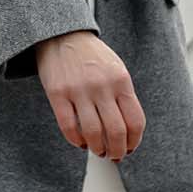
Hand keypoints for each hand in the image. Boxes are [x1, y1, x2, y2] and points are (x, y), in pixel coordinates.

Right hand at [35, 31, 145, 161]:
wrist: (62, 35)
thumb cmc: (92, 57)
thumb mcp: (116, 70)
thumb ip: (123, 96)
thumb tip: (127, 131)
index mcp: (121, 80)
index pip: (135, 121)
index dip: (134, 141)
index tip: (130, 148)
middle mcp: (102, 86)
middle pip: (115, 131)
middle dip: (117, 150)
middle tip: (114, 156)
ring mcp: (78, 90)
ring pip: (92, 132)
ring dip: (97, 148)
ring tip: (98, 150)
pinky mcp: (57, 94)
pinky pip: (68, 126)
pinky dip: (76, 140)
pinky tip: (80, 142)